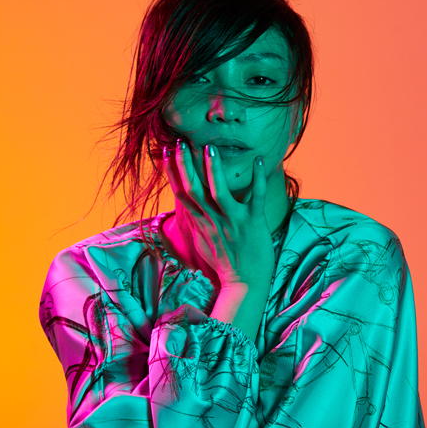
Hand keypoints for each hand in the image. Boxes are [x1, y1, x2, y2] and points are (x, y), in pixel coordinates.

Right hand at [162, 139, 274, 290]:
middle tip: (181, 142)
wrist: (245, 284)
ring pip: (218, 192)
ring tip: (210, 148)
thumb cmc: (225, 264)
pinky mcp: (252, 223)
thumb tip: (189, 208)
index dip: (172, 171)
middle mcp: (213, 221)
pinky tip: (259, 160)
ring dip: (214, 170)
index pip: (181, 193)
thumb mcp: (202, 242)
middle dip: (185, 164)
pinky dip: (258, 179)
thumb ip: (196, 222)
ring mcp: (232, 222)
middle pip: (193, 189)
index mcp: (200, 223)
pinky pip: (255, 198)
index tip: (167, 151)